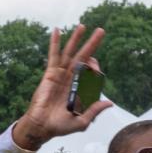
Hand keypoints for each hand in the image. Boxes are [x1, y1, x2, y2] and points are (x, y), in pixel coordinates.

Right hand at [12, 25, 111, 149]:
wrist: (42, 127)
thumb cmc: (60, 126)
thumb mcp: (81, 121)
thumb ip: (94, 110)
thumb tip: (109, 102)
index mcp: (81, 88)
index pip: (91, 71)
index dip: (95, 67)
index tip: (94, 69)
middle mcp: (72, 78)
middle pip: (84, 57)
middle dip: (92, 44)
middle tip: (101, 31)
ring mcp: (61, 74)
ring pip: (70, 53)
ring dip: (76, 39)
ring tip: (83, 26)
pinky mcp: (50, 73)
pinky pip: (54, 55)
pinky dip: (55, 43)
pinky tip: (57, 30)